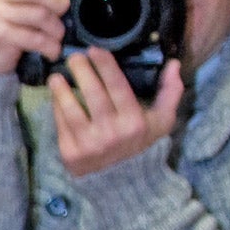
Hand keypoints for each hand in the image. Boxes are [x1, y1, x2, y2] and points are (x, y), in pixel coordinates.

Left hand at [48, 48, 183, 177]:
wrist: (119, 180)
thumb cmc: (140, 142)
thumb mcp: (161, 121)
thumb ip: (170, 92)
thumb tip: (172, 63)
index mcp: (134, 122)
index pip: (119, 88)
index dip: (105, 66)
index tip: (94, 50)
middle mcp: (112, 134)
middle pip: (94, 95)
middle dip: (82, 72)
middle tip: (74, 57)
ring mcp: (89, 145)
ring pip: (72, 111)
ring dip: (61, 90)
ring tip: (56, 76)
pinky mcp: (71, 154)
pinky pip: (61, 125)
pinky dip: (57, 108)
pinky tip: (56, 95)